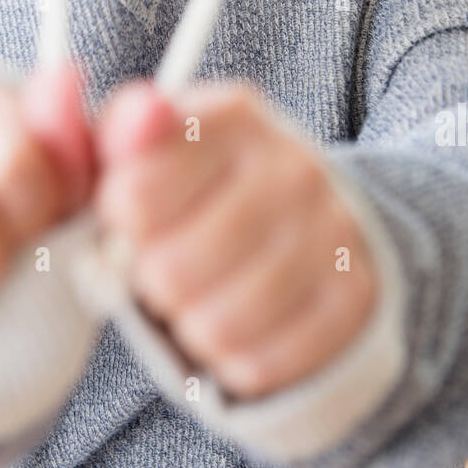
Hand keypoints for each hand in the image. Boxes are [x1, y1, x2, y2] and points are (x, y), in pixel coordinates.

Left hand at [93, 79, 378, 400]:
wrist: (311, 223)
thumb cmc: (203, 189)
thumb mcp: (156, 148)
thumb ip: (117, 133)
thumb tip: (113, 106)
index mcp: (234, 116)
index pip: (136, 191)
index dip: (119, 219)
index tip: (128, 215)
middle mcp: (293, 165)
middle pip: (172, 268)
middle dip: (151, 279)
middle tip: (163, 266)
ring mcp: (332, 231)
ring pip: (218, 322)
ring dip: (191, 323)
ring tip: (197, 297)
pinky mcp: (353, 297)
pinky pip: (262, 361)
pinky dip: (234, 359)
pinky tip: (235, 326)